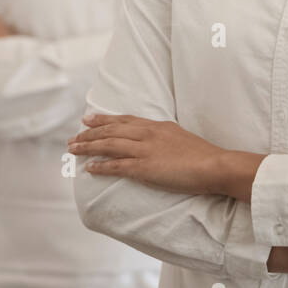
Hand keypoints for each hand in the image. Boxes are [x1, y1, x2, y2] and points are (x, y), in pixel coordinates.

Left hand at [69, 112, 228, 194]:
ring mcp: (144, 150)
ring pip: (108, 145)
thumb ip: (164, 137)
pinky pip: (116, 166)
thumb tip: (156, 140)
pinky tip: (89, 168)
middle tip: (73, 137)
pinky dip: (100, 166)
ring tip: (73, 150)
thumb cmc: (202, 155)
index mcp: (156, 125)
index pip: (123, 120)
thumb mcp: (180, 137)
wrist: (214, 165)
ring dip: (88, 147)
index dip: (103, 120)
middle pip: (111, 131)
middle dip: (89, 134)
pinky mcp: (144, 168)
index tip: (88, 119)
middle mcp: (147, 134)